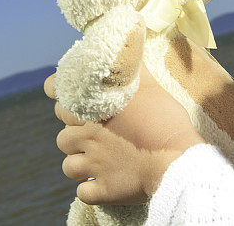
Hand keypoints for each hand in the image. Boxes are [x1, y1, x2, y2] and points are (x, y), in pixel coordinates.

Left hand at [44, 65, 205, 204]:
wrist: (177, 158)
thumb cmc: (164, 118)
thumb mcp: (150, 84)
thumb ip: (131, 65)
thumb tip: (127, 40)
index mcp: (93, 108)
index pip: (56, 93)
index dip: (57, 92)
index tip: (62, 94)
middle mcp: (86, 135)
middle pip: (62, 133)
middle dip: (73, 131)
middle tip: (91, 130)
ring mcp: (93, 165)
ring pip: (68, 166)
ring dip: (78, 162)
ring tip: (95, 159)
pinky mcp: (103, 189)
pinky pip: (83, 192)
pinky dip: (90, 188)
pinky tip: (102, 181)